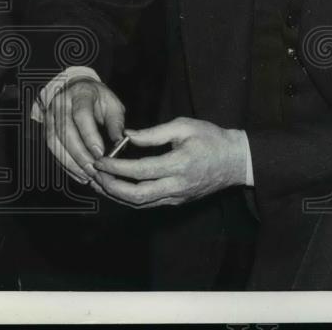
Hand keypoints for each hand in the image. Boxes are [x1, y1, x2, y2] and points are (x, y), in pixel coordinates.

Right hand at [43, 78, 124, 185]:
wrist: (77, 88)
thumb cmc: (98, 98)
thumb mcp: (112, 104)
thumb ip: (116, 123)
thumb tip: (120, 143)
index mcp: (80, 94)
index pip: (81, 115)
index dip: (90, 136)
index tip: (100, 153)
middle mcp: (60, 104)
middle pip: (66, 132)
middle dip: (80, 154)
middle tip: (94, 169)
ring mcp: (50, 116)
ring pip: (55, 143)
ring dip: (71, 163)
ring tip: (87, 175)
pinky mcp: (46, 128)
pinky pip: (53, 149)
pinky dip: (65, 163)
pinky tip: (77, 173)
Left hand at [91, 117, 247, 207]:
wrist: (235, 160)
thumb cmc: (212, 139)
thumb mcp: (184, 127)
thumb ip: (154, 133)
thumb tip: (127, 136)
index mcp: (180, 164)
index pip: (140, 170)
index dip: (117, 167)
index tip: (100, 160)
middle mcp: (177, 185)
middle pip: (136, 195)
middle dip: (111, 187)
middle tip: (96, 175)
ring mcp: (177, 197)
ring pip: (140, 204)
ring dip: (117, 196)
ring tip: (101, 183)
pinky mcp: (178, 201)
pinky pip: (149, 203)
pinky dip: (130, 198)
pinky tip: (119, 188)